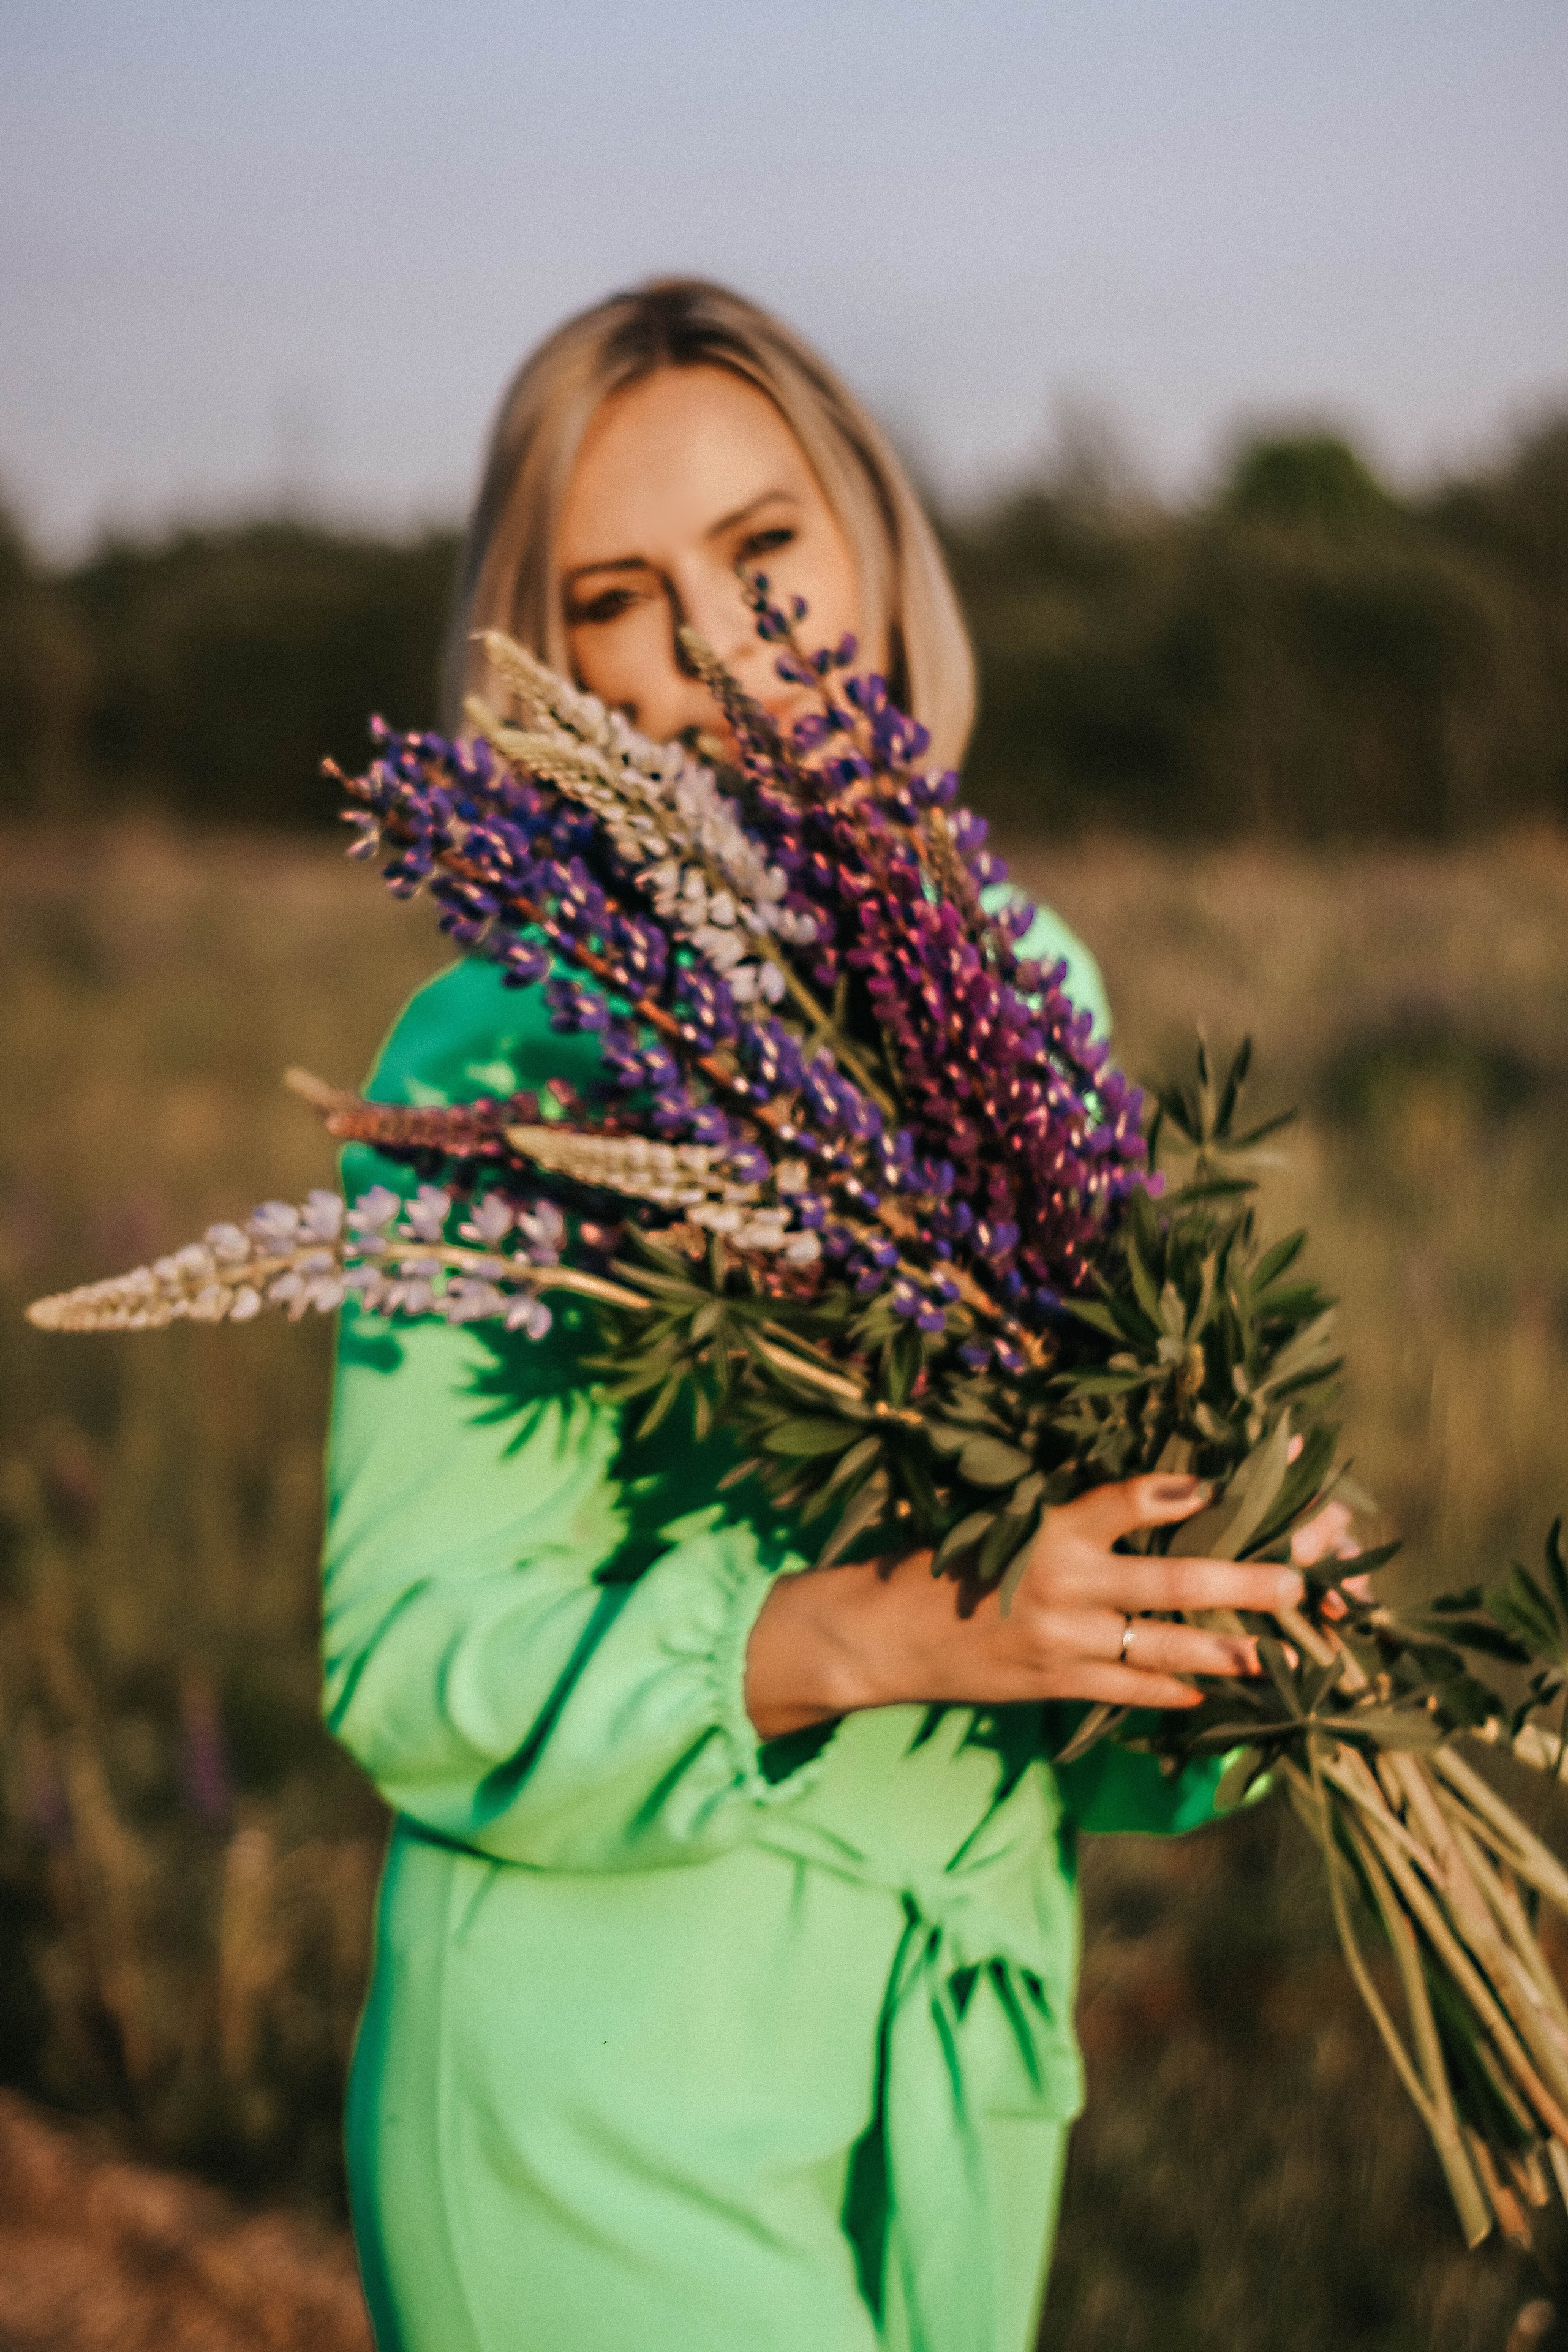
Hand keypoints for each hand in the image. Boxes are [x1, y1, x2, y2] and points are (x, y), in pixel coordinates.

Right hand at [745, 1472, 1306, 1739]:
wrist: (878, 1636)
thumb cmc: (937, 1561)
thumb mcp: (997, 1520)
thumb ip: (1066, 1516)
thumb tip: (1152, 1497)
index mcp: (1043, 1527)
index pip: (1126, 1500)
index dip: (1182, 1490)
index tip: (1232, 1480)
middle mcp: (1060, 1584)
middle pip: (1170, 1581)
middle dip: (1241, 1581)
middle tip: (1298, 1580)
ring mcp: (1060, 1641)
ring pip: (1161, 1646)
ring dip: (1223, 1648)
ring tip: (1273, 1650)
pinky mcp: (1053, 1684)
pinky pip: (1127, 1689)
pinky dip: (1169, 1689)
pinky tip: (1207, 1692)